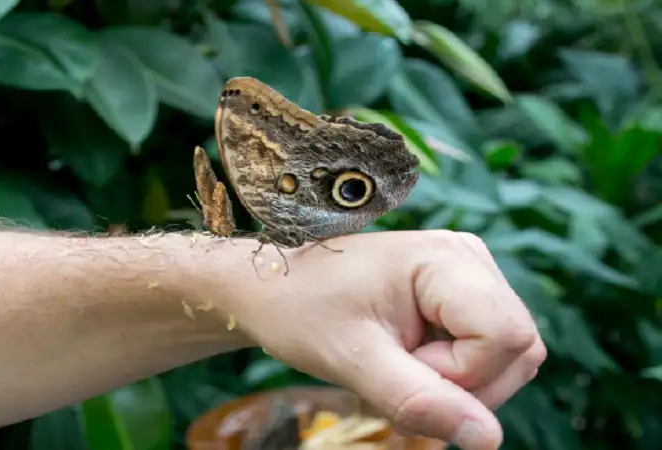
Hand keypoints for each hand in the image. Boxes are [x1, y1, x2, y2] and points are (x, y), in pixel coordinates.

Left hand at [209, 230, 545, 449]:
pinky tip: (408, 360)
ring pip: (509, 354)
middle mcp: (468, 258)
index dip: (461, 374)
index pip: (505, 336)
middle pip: (516, 348)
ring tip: (397, 368)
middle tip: (395, 374)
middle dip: (462, 383)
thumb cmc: (303, 312)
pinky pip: (488, 348)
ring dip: (458, 381)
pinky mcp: (461, 291)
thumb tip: (489, 439)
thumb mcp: (355, 361)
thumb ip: (420, 399)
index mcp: (445, 260)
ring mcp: (469, 272)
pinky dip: (454, 371)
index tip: (399, 363)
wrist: (276, 289)